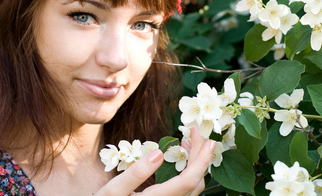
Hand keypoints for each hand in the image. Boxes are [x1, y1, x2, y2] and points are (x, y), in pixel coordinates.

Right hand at [95, 126, 215, 195]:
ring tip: (189, 142)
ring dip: (195, 163)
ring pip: (193, 187)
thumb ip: (135, 174)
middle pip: (195, 181)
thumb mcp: (113, 191)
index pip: (189, 180)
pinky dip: (189, 171)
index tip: (208, 140)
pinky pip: (187, 189)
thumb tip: (159, 153)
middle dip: (200, 154)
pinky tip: (181, 158)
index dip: (202, 160)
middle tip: (196, 132)